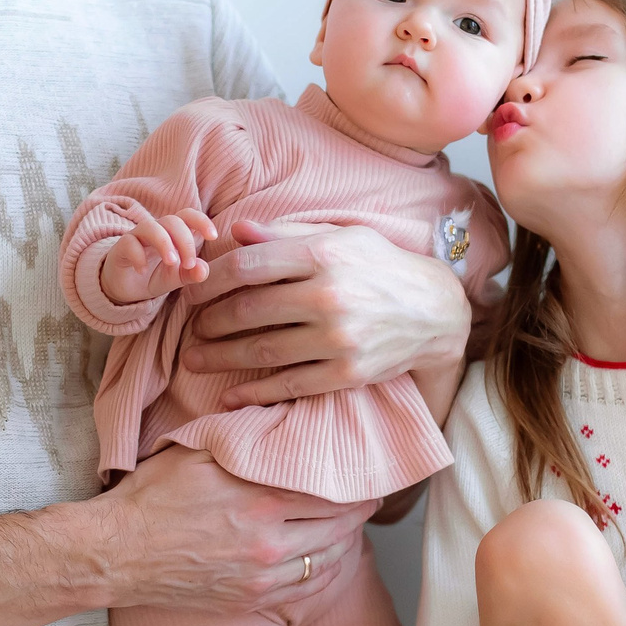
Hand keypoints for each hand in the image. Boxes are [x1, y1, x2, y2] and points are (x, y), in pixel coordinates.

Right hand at [89, 445, 376, 611]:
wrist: (117, 554)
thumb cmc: (151, 498)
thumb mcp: (196, 453)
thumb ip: (243, 440)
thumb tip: (279, 419)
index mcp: (259, 501)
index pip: (329, 490)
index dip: (353, 482)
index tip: (366, 473)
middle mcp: (268, 543)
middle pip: (337, 526)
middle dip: (357, 511)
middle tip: (370, 497)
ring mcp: (260, 577)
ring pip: (327, 560)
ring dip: (345, 542)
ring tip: (352, 527)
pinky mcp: (249, 601)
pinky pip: (305, 589)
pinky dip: (324, 573)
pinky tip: (327, 560)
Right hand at [96, 204, 218, 305]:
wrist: (126, 288)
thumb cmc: (154, 275)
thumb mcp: (176, 278)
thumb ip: (191, 273)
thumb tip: (203, 270)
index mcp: (174, 233)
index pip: (188, 216)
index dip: (201, 221)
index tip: (213, 236)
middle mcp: (157, 230)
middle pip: (172, 221)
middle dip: (185, 241)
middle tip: (189, 264)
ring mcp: (137, 237)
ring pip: (150, 227)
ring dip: (164, 243)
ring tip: (171, 263)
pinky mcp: (121, 247)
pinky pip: (129, 243)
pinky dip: (138, 256)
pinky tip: (142, 271)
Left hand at [181, 218, 468, 408]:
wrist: (435, 312)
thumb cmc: (380, 267)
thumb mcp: (340, 237)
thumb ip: (287, 235)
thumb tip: (236, 231)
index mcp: (323, 255)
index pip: (248, 266)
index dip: (211, 280)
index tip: (192, 290)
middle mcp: (328, 296)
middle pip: (248, 310)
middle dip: (209, 321)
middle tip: (190, 328)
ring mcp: (338, 339)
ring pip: (261, 350)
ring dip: (220, 357)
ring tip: (195, 359)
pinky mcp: (346, 374)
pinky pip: (289, 385)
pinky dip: (255, 392)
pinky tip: (231, 395)